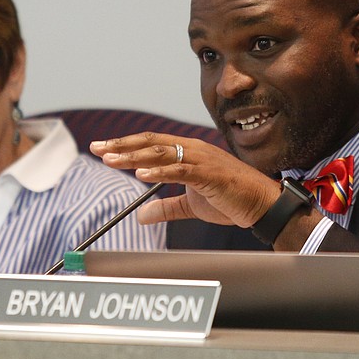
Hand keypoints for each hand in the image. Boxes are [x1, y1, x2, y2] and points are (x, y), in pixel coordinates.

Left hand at [89, 132, 280, 227]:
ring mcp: (202, 159)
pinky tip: (141, 174)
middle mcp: (193, 150)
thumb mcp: (192, 205)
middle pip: (151, 143)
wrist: (262, 205)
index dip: (126, 145)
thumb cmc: (231, 201)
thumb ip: (167, 207)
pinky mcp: (209, 174)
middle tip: (97, 148)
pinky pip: (180, 170)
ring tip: (111, 159)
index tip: (102, 149)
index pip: (152, 144)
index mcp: (189, 152)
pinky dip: (159, 171)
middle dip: (121, 145)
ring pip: (161, 153)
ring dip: (134, 156)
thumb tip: (142, 215)